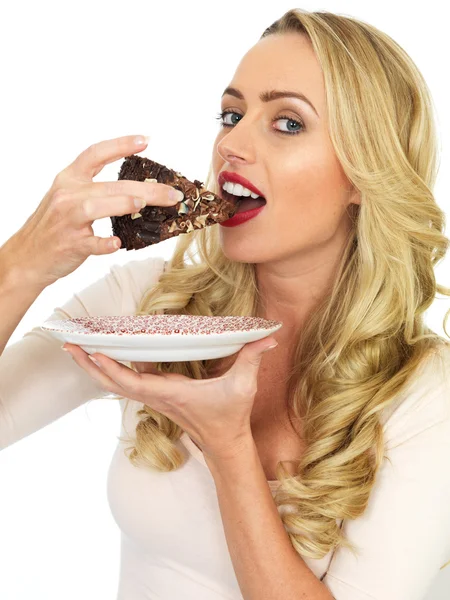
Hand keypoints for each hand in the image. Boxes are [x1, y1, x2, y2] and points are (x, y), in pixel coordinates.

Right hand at [3, 134, 178, 288]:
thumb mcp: (67, 198)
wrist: (28, 256)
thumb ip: (96, 190)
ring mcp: (68, 220)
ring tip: (143, 205)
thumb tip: (138, 193)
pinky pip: (91, 243)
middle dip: (146, 189)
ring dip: (122, 205)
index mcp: (69, 179)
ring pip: (97, 207)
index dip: (121, 145)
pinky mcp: (70, 245)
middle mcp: (67, 195)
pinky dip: (105, 244)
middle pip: (111, 185)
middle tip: (172, 194)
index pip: (96, 154)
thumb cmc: (54, 227)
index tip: (145, 141)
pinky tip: (117, 245)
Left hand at [62, 337, 277, 460]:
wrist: (223, 444)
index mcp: (171, 393)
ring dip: (95, 367)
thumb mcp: (243, 386)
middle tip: (69, 344)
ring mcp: (154, 396)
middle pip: (113, 382)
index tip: (93, 352)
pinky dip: (113, 368)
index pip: (133, 382)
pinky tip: (108, 354)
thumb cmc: (230, 416)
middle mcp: (156, 395)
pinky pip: (128, 381)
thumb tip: (268, 336)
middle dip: (89, 364)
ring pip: (116, 383)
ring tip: (77, 347)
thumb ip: (252, 358)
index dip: (112, 368)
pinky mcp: (158, 395)